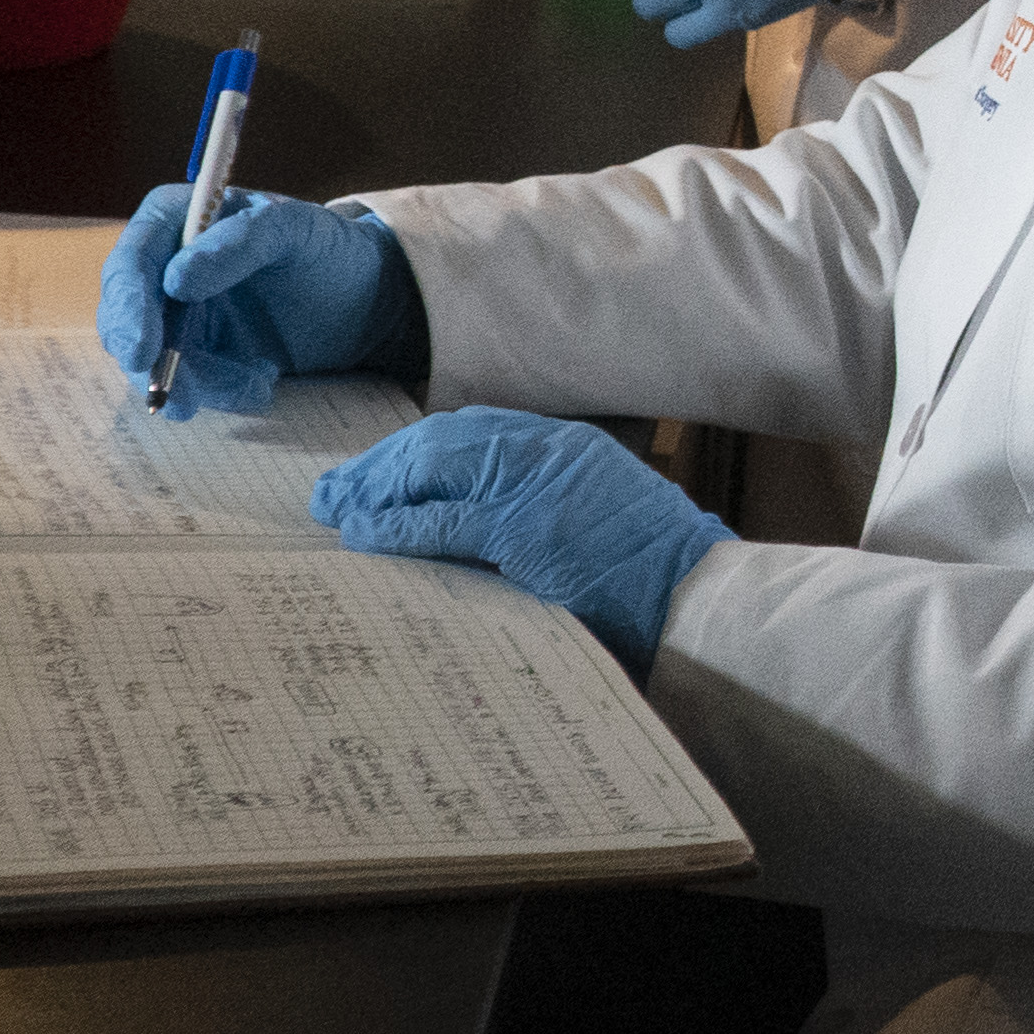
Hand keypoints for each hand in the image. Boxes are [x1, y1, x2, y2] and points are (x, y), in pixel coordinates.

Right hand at [99, 186, 423, 419]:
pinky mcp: (200, 352)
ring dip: (193, 381)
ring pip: (151, 357)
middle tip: (175, 396)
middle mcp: (166, 266)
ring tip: (256, 383)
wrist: (366, 297)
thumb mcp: (296, 231)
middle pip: (125, 313)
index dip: (128, 303)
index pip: (133, 258)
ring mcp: (179, 313)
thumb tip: (176, 279)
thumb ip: (241, 242)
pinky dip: (219, 391)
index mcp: (178, 219)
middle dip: (146, 357)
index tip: (142, 346)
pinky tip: (262, 383)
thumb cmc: (328, 249)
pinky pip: (188, 380)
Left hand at [312, 405, 732, 673]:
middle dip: (382, 465)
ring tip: (337, 512)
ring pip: (433, 468)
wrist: (698, 600)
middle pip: (442, 439)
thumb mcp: (601, 525)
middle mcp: (547, 450)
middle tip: (334, 492)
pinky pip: (440, 520)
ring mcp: (535, 483)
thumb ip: (544, 517)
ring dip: (377, 490)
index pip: (472, 433)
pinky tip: (364, 538)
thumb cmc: (658, 578)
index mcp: (567, 447)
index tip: (377, 475)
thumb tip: (476, 539)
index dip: (415, 453)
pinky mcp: (521, 525)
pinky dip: (395, 527)